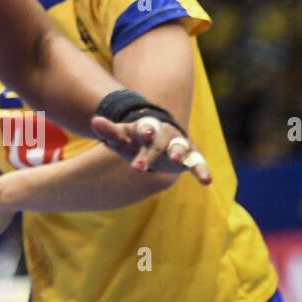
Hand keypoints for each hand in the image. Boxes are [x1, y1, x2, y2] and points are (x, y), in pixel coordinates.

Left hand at [91, 114, 212, 184]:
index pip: (144, 127)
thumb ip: (110, 131)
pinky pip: (197, 163)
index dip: (145, 130)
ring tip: (175, 159)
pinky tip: (207, 180)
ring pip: (180, 146)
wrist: (157, 139)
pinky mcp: (189, 157)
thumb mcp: (122, 136)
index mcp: (146, 127)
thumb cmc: (135, 139)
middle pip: (159, 141)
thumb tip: (94, 120)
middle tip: (141, 165)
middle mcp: (164, 134)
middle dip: (151, 152)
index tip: (142, 132)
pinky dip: (202, 170)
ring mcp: (178, 144)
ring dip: (178, 152)